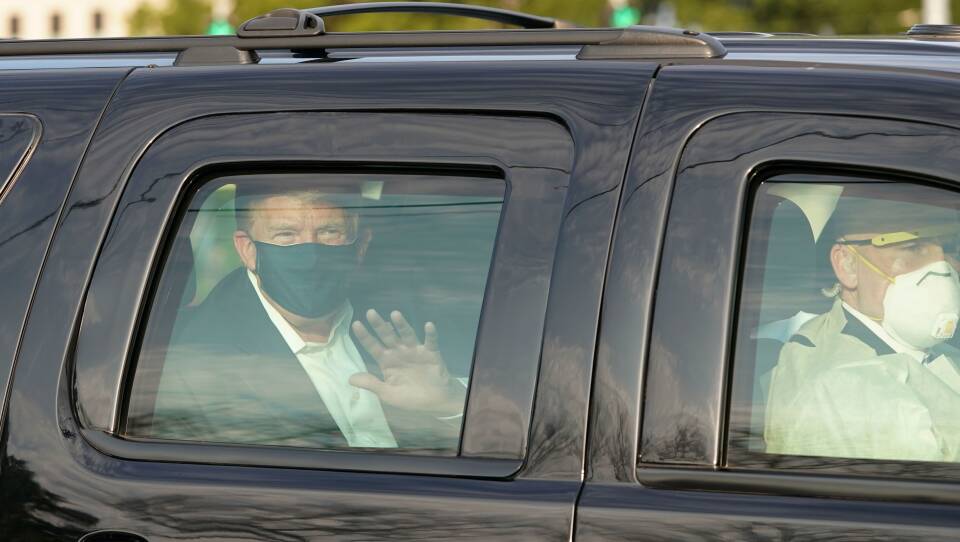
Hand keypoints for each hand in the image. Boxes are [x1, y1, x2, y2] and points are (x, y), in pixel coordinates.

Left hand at [349, 309, 464, 416]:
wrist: (436, 402)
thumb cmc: (410, 398)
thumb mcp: (388, 394)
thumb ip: (372, 384)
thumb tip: (349, 379)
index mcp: (387, 361)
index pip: (373, 346)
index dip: (365, 336)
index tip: (356, 324)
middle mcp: (399, 353)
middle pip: (387, 336)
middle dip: (379, 325)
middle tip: (370, 313)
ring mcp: (415, 351)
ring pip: (407, 335)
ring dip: (401, 325)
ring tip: (395, 314)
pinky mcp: (431, 353)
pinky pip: (431, 342)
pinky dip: (430, 334)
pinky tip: (428, 325)